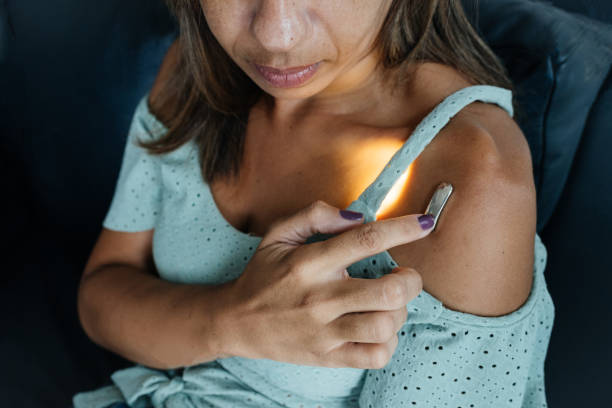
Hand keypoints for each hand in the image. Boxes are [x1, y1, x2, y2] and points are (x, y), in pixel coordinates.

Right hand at [218, 200, 433, 368]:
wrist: (237, 321)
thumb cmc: (263, 275)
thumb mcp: (277, 234)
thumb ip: (314, 215)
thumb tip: (357, 215)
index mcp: (309, 263)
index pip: (366, 240)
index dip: (403, 229)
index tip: (424, 224)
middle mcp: (320, 298)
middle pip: (388, 291)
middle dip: (410, 280)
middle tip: (405, 276)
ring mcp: (325, 332)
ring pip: (385, 325)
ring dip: (399, 312)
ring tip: (388, 303)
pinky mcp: (328, 357)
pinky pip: (375, 356)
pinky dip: (388, 342)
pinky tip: (378, 328)